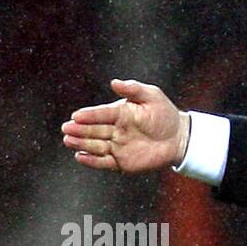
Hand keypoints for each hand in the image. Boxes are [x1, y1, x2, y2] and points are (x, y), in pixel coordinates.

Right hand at [61, 79, 186, 172]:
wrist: (180, 138)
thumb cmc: (165, 114)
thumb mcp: (152, 96)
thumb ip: (134, 89)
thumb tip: (115, 82)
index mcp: (119, 113)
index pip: (101, 114)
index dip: (89, 115)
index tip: (76, 116)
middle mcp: (115, 129)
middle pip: (94, 130)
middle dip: (79, 130)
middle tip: (66, 129)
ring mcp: (117, 146)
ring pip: (96, 146)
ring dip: (81, 144)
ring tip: (69, 141)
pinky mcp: (122, 162)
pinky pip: (105, 162)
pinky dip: (92, 161)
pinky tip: (80, 157)